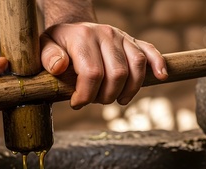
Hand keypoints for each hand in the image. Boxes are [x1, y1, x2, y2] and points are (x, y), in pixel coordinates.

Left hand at [40, 22, 167, 109]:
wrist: (73, 28)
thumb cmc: (58, 44)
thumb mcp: (44, 48)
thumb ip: (48, 57)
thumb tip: (59, 67)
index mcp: (82, 37)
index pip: (92, 73)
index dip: (86, 95)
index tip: (77, 103)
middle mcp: (105, 34)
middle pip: (117, 74)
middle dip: (106, 96)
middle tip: (95, 101)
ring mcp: (122, 37)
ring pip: (136, 66)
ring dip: (129, 90)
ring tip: (116, 99)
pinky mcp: (133, 41)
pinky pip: (150, 51)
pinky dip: (158, 65)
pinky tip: (161, 77)